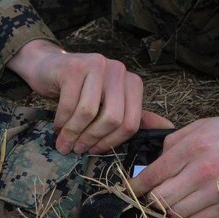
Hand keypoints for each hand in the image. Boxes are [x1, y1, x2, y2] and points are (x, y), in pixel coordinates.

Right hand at [7, 39, 171, 154]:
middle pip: (113, 118)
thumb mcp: (109, 103)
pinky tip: (57, 127)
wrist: (49, 66)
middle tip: (77, 150)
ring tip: (64, 143)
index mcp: (132, 82)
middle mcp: (119, 70)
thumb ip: (136, 116)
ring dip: (73, 133)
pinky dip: (62, 121)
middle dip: (92, 139)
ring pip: (89, 112)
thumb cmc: (81, 90)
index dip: (112, 142)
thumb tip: (169, 129)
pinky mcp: (75, 66)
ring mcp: (97, 65)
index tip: (94, 152)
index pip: (131, 123)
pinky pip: (70, 104)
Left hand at [130, 114, 218, 217]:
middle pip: (160, 199)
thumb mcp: (204, 125)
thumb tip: (156, 160)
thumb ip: (175, 141)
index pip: (153, 174)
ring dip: (167, 211)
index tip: (130, 188)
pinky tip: (187, 209)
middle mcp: (202, 171)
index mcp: (193, 147)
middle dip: (150, 199)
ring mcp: (217, 193)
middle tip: (149, 196)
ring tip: (168, 202)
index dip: (136, 185)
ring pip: (176, 214)